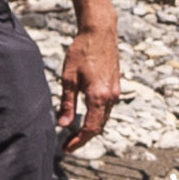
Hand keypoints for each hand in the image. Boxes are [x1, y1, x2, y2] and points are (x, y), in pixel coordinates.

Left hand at [57, 22, 123, 145]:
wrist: (100, 31)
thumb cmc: (82, 51)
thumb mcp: (69, 79)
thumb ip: (67, 104)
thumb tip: (63, 125)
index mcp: (99, 96)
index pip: (91, 128)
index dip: (79, 141)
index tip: (66, 148)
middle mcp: (111, 96)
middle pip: (100, 126)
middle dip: (84, 138)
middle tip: (68, 144)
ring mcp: (115, 91)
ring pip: (104, 117)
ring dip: (92, 128)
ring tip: (76, 133)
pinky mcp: (115, 85)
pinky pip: (107, 108)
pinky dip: (97, 116)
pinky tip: (86, 115)